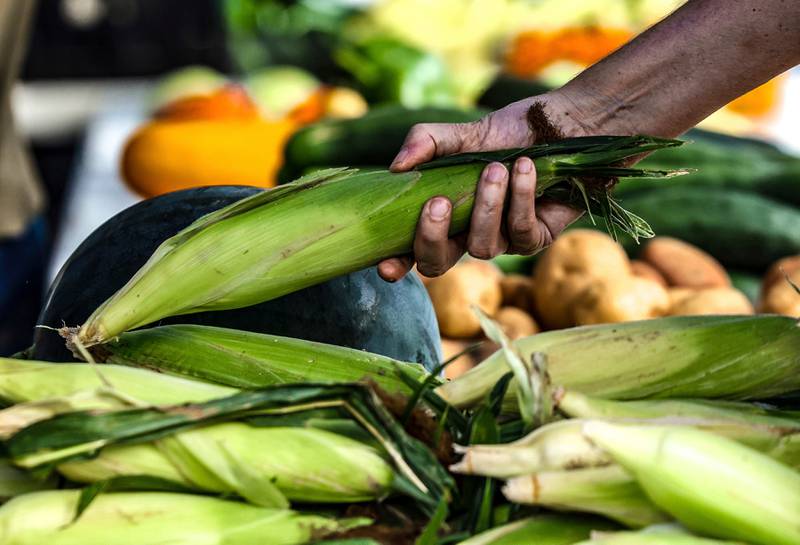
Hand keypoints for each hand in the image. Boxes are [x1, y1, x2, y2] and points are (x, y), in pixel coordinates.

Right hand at [378, 93, 584, 281]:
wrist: (566, 126)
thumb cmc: (513, 132)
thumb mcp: (465, 132)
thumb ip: (427, 142)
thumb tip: (397, 167)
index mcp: (446, 216)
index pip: (412, 249)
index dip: (397, 263)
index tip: (384, 265)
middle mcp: (469, 234)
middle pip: (438, 264)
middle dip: (432, 237)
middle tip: (437, 202)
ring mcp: (503, 241)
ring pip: (482, 247)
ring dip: (486, 206)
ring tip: (495, 169)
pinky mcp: (537, 238)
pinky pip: (521, 233)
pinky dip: (519, 198)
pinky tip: (523, 168)